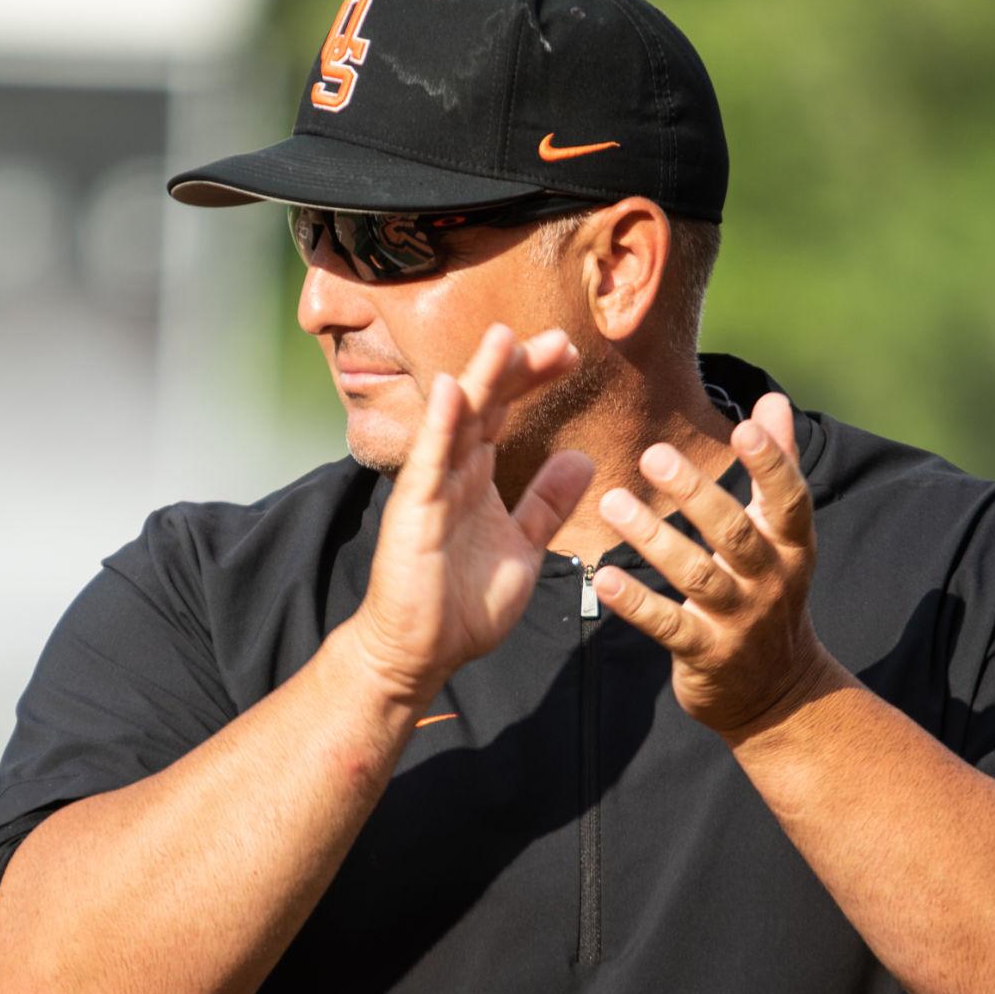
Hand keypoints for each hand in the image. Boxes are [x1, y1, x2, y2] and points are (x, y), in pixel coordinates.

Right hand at [352, 323, 593, 708]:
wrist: (420, 653)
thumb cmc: (463, 605)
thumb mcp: (522, 547)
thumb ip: (546, 504)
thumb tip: (581, 459)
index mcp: (476, 478)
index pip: (503, 412)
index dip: (533, 379)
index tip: (569, 354)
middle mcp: (452, 473)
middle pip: (484, 405)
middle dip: (517, 368)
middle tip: (557, 340)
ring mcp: (431, 489)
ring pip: (457, 423)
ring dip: (480, 379)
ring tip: (504, 340)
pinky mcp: (414, 514)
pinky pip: (428, 463)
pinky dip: (440, 425)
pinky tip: (453, 390)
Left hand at [593, 392, 828, 737]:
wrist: (778, 693)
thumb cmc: (769, 593)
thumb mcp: (782, 535)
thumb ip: (776, 467)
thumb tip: (773, 401)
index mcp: (791, 545)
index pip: (789, 498)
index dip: (771, 463)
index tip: (745, 426)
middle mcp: (771, 580)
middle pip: (734, 532)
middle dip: (695, 492)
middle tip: (650, 454)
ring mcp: (739, 620)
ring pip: (696, 575)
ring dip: (652, 538)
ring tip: (611, 502)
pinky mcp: (706, 654)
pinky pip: (667, 625)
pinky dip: (636, 602)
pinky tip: (603, 578)